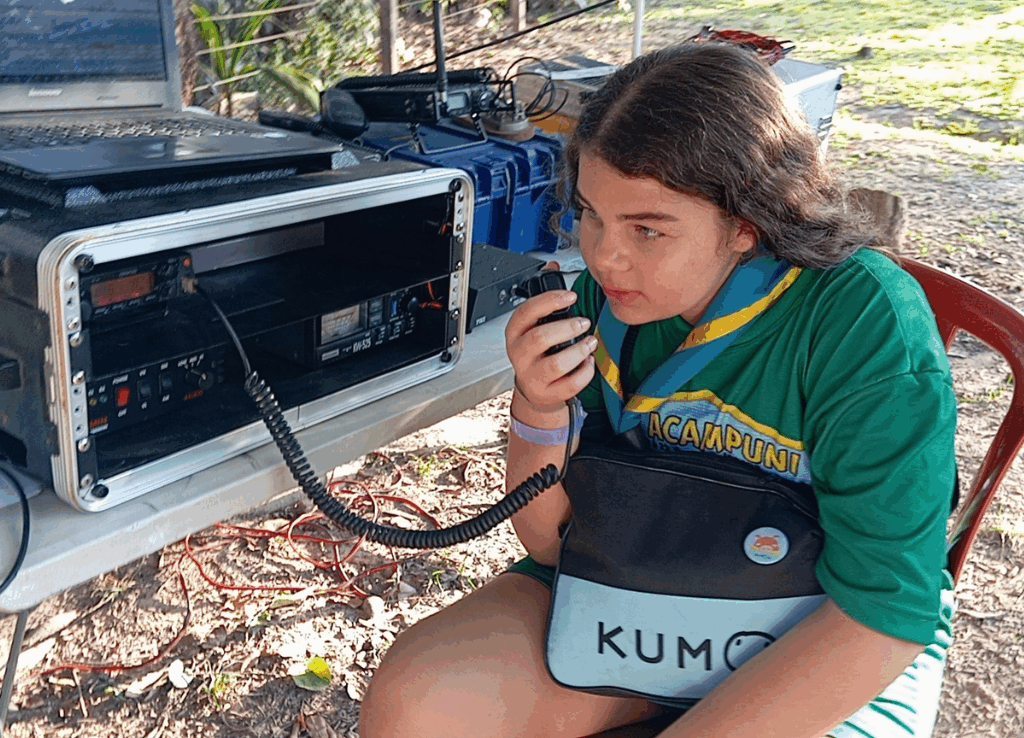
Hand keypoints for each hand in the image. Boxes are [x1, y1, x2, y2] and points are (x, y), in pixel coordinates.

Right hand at [504, 288, 596, 413]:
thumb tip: (553, 265)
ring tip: (590, 343)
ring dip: (577, 351)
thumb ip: (545, 297)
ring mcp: (531, 375)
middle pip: (539, 338)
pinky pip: (568, 385)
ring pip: (554, 364)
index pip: (526, 312)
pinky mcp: (546, 393)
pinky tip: (588, 363)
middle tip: (584, 322)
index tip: (570, 296)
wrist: (535, 388)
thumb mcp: (534, 324)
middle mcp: (519, 354)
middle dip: (567, 327)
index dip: (549, 301)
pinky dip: (583, 373)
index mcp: (515, 332)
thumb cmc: (537, 353)